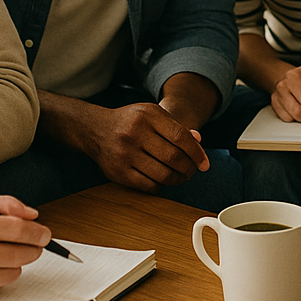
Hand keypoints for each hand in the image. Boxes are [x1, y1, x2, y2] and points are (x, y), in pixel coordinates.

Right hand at [0, 193, 50, 300]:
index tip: (45, 235)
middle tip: (33, 247)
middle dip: (32, 250)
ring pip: (12, 273)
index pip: (18, 228)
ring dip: (14, 265)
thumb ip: (4, 204)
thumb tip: (32, 215)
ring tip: (1, 257)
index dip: (37, 233)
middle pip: (20, 253)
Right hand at [85, 103, 210, 192]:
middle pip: (173, 157)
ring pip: (162, 174)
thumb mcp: (154, 115)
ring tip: (180, 177)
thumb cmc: (131, 122)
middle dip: (189, 168)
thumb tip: (198, 141)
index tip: (205, 164)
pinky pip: (147, 185)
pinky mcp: (117, 172)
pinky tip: (162, 180)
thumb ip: (177, 127)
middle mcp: (135, 132)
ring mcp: (124, 153)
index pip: (181, 136)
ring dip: (177, 179)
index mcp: (148, 115)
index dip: (197, 152)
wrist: (96, 129)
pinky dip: (160, 185)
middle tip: (192, 171)